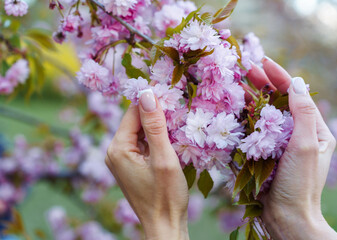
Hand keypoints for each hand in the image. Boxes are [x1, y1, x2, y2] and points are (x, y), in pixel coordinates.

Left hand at [105, 89, 188, 239]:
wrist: (164, 226)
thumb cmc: (165, 196)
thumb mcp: (163, 157)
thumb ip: (154, 125)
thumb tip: (147, 93)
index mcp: (118, 148)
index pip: (133, 111)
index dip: (152, 101)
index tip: (172, 94)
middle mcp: (114, 151)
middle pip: (135, 120)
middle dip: (155, 114)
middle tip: (178, 111)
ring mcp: (121, 159)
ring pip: (139, 131)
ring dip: (157, 127)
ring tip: (177, 127)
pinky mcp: (130, 165)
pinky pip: (141, 143)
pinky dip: (155, 139)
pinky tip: (169, 141)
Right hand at [247, 58, 336, 239]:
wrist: (287, 216)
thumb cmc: (300, 183)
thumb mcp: (305, 145)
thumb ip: (302, 113)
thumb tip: (296, 82)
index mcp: (313, 129)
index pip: (296, 95)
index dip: (280, 76)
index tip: (263, 61)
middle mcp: (297, 133)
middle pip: (279, 101)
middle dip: (263, 84)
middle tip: (245, 68)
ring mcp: (280, 143)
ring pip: (265, 113)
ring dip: (251, 97)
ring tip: (237, 83)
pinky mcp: (266, 153)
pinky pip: (255, 130)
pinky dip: (245, 117)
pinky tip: (234, 109)